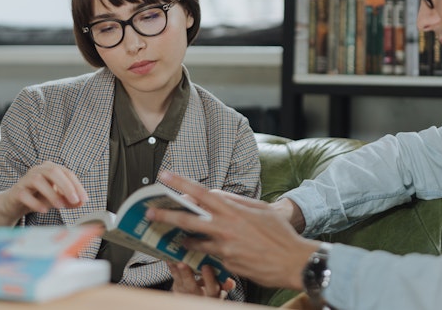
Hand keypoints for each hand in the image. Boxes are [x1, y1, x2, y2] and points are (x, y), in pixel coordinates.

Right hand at [0, 161, 87, 224]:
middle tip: (74, 200)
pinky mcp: (16, 191)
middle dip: (67, 186)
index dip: (77, 186)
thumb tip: (81, 203)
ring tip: (60, 206)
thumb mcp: (58, 198)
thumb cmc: (40, 197)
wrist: (16, 203)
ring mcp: (26, 179)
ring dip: (52, 194)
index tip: (84, 199)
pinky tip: (44, 210)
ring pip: (38, 181)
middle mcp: (39, 169)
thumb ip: (69, 200)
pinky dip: (35, 203)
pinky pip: (25, 194)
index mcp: (51, 168)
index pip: (67, 173)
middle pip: (54, 172)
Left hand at [146, 171, 321, 289]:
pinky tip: (198, 249)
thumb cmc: (279, 233)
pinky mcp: (227, 264)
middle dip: (165, 215)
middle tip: (148, 213)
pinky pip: (208, 255)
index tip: (165, 176)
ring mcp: (224, 248)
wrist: (292, 261)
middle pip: (188, 220)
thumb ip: (236, 200)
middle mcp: (225, 228)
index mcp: (233, 210)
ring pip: (194, 241)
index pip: (201, 193)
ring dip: (182, 237)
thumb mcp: (260, 209)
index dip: (181, 184)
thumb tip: (216, 193)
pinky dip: (202, 251)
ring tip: (172, 235)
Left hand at [168, 262, 234, 297]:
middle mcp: (198, 296)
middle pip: (192, 288)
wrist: (196, 298)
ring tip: (174, 260)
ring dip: (176, 271)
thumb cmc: (212, 288)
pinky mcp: (177, 289)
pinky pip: (174, 279)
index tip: (206, 266)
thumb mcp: (221, 288)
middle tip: (183, 264)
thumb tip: (231, 282)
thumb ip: (225, 284)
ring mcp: (186, 293)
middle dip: (187, 275)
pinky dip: (171, 268)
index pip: (212, 288)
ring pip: (180, 283)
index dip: (209, 279)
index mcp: (212, 294)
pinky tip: (169, 259)